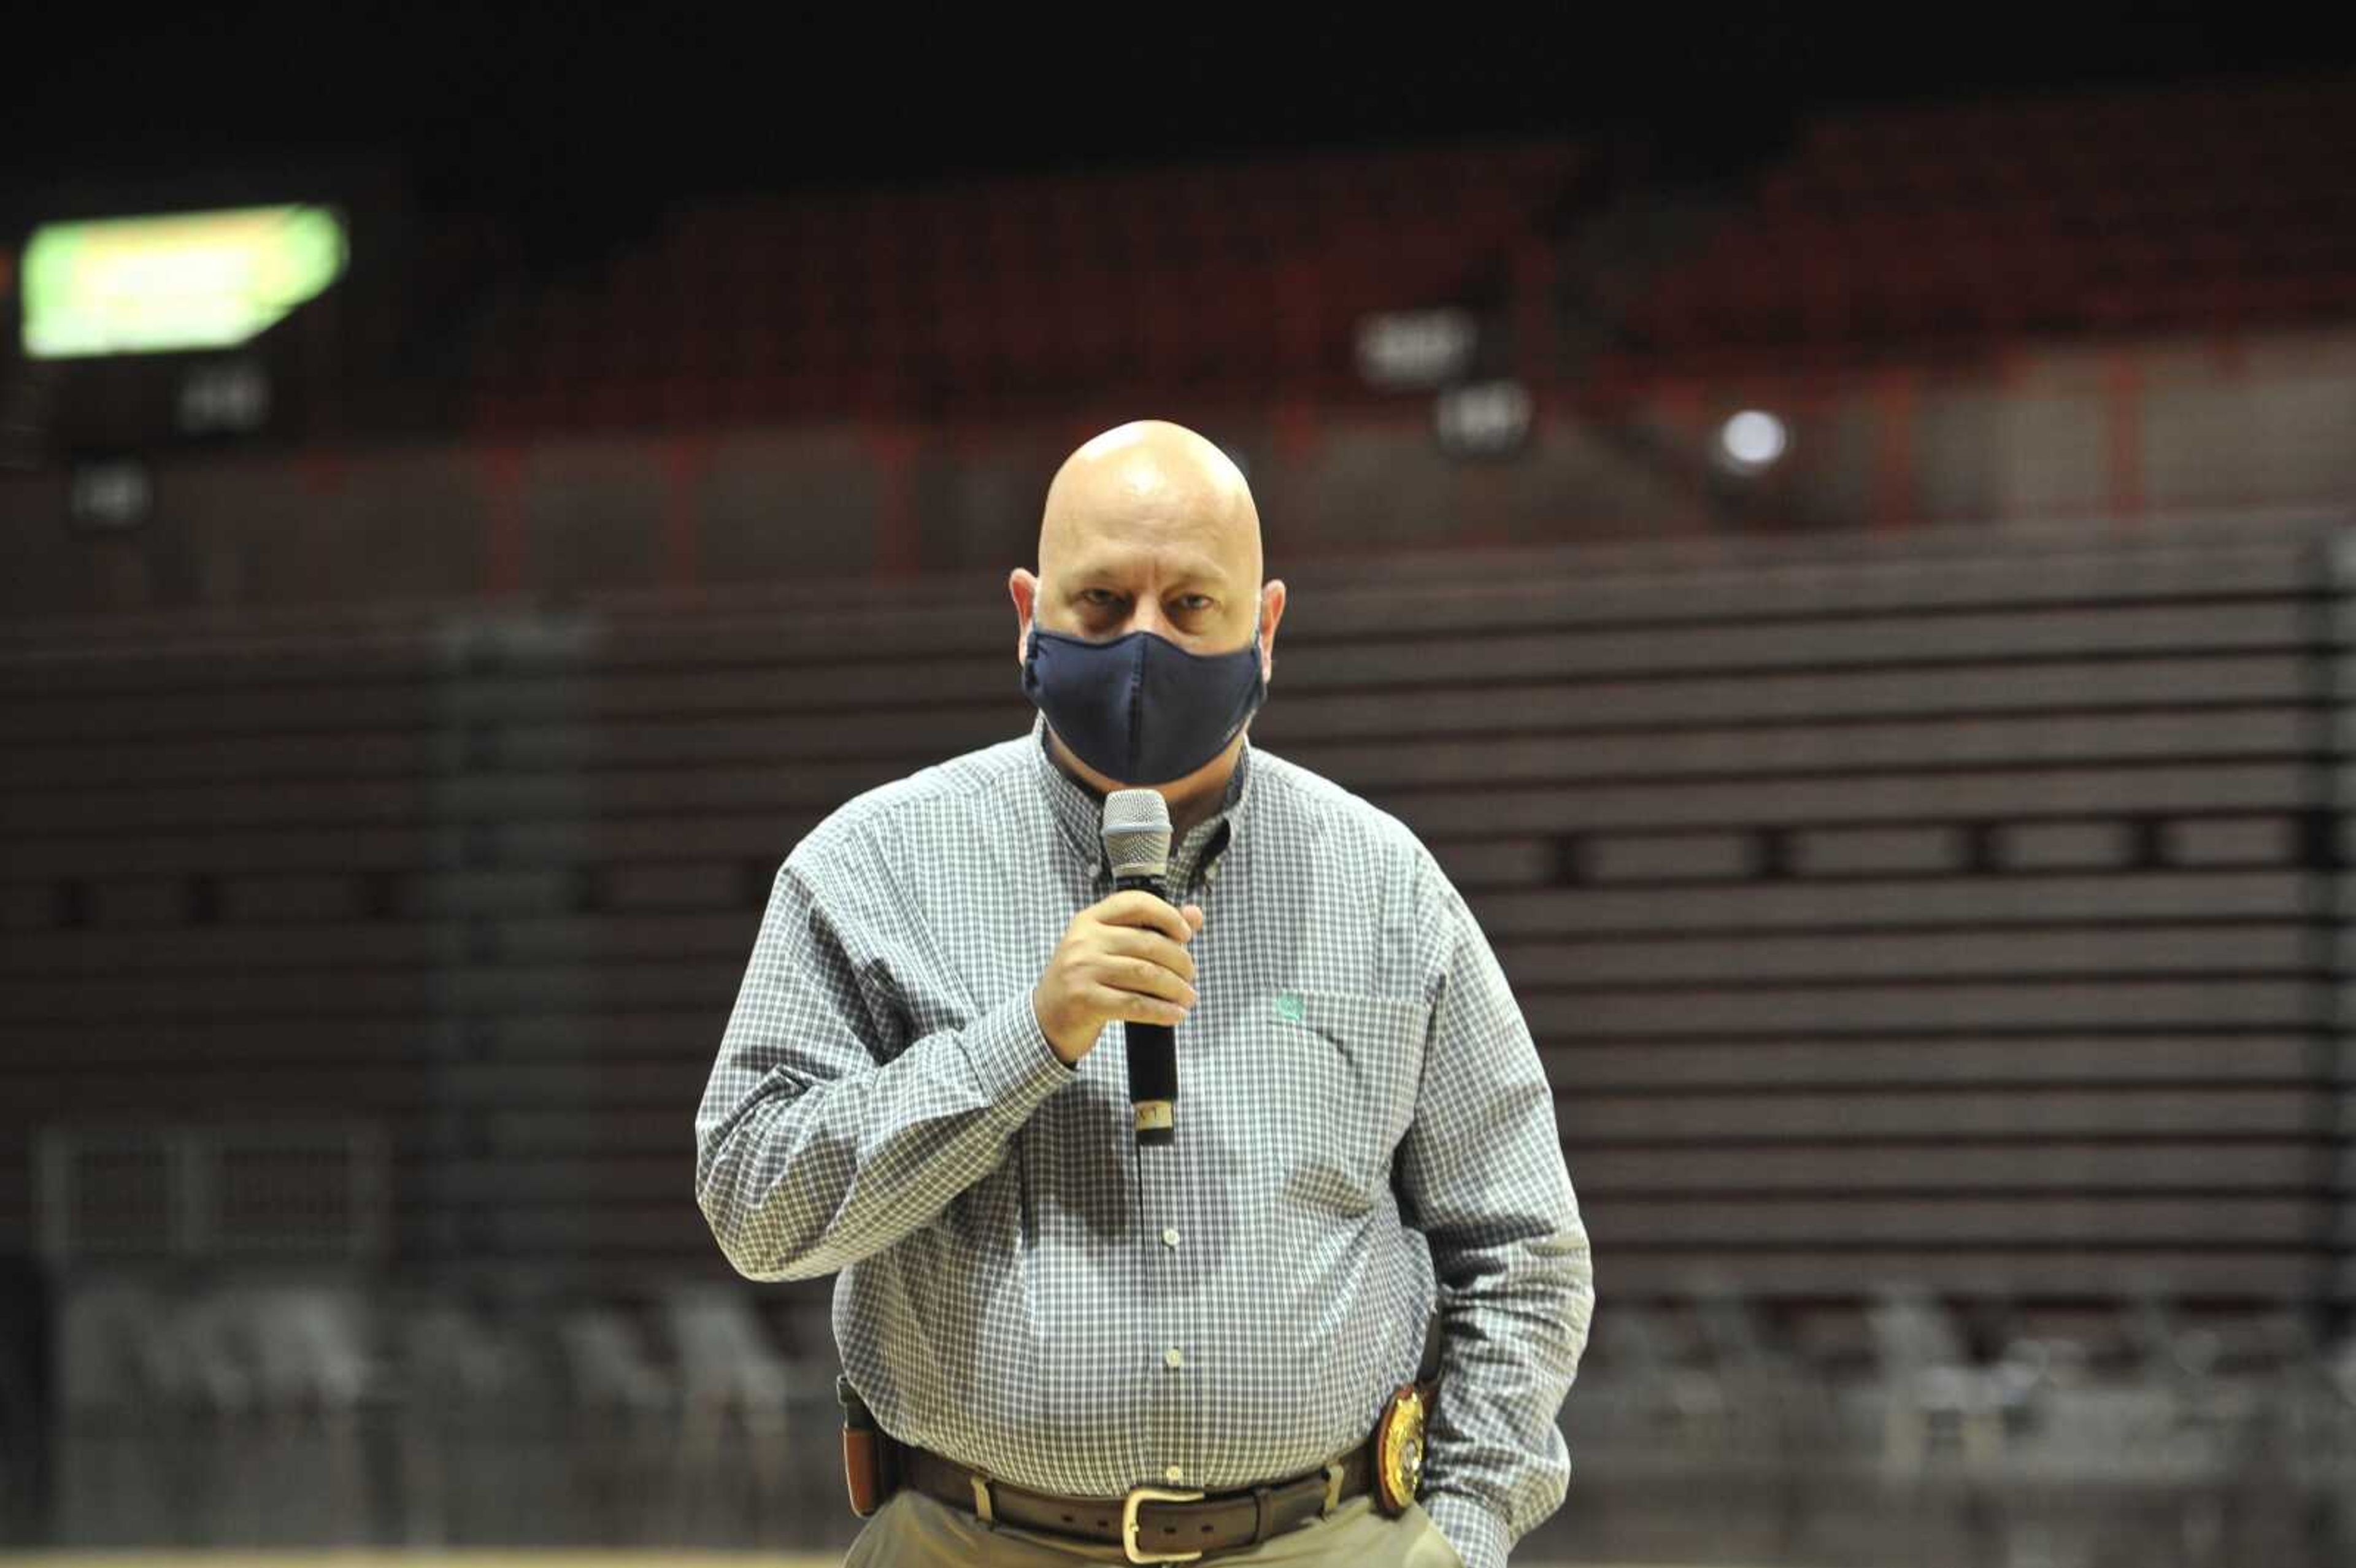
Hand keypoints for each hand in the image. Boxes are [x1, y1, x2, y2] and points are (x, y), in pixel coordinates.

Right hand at [1031, 890, 1205, 1065]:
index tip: (1186, 934)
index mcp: (1089, 920)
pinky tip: (1176, 1015)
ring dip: (1175, 988)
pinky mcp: (1085, 1000)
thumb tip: (1195, 915)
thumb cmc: (1084, 980)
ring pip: (1145, 974)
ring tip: (1188, 997)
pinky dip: (1161, 1011)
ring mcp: (1082, 970)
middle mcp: (1084, 940)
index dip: (1167, 915)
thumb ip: (1150, 929)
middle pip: (1147, 943)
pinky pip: (1134, 1004)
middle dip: (1179, 961)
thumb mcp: (1108, 948)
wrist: (1045, 1020)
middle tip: (1190, 976)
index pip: (1135, 903)